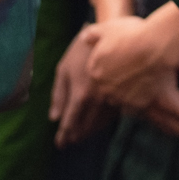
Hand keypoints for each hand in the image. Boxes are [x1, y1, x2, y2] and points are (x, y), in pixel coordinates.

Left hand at [50, 23, 117, 145]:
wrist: (118, 34)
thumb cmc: (87, 47)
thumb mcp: (65, 66)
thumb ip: (59, 93)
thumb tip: (54, 116)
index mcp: (80, 95)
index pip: (69, 122)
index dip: (63, 135)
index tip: (59, 145)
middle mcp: (96, 102)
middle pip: (84, 127)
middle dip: (75, 136)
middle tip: (69, 142)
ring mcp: (112, 101)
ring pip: (99, 124)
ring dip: (89, 131)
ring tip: (82, 135)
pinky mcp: (125, 97)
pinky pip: (111, 116)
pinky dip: (103, 122)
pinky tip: (99, 122)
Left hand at [86, 11, 178, 139]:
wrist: (147, 40)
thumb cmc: (129, 33)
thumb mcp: (106, 30)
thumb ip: (96, 35)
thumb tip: (85, 34)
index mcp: (108, 84)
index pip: (114, 98)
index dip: (125, 100)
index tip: (134, 100)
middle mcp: (126, 99)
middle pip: (141, 114)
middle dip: (157, 120)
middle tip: (167, 122)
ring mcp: (145, 103)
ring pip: (167, 121)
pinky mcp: (166, 100)